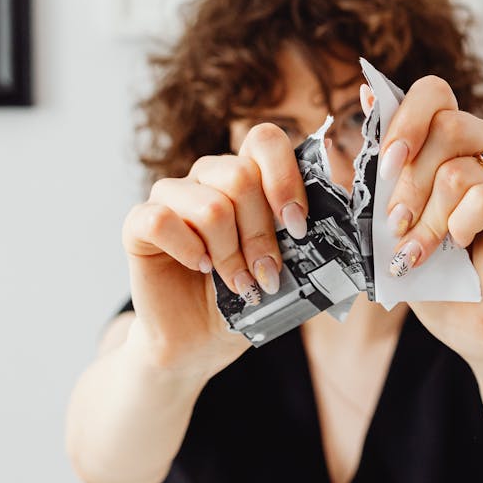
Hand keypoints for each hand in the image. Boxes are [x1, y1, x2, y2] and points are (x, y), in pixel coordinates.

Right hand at [120, 125, 308, 374]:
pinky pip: (161, 219)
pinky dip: (188, 250)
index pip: (264, 140)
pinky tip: (200, 268)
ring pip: (209, 203)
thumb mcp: (288, 267)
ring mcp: (170, 196)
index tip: (297, 225)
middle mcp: (206, 177)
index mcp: (246, 177)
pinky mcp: (138, 224)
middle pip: (240, 176)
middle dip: (261, 234)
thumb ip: (309, 238)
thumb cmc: (245, 299)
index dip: (284, 177)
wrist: (201, 341)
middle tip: (267, 272)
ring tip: (238, 282)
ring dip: (231, 253)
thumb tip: (343, 223)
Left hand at [373, 76, 482, 356]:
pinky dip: (460, 227)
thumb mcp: (386, 208)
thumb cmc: (426, 261)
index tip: (388, 162)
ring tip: (418, 250)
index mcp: (449, 136)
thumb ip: (379, 157)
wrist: (460, 317)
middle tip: (396, 224)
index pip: (434, 92)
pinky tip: (460, 244)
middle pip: (448, 126)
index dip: (407, 119)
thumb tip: (367, 91)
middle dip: (409, 184)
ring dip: (428, 220)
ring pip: (459, 172)